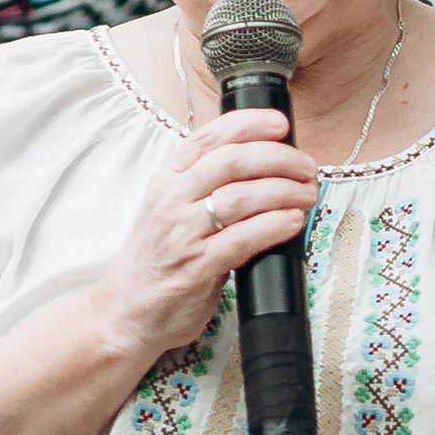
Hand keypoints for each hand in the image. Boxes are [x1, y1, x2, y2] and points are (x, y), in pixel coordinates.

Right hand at [99, 102, 318, 364]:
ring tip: (308, 193)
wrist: (126, 311)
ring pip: (241, 197)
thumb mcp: (170, 210)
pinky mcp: (196, 267)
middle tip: (307, 167)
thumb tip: (263, 167)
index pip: (209, 136)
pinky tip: (293, 222)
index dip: (250, 123)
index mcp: (167, 179)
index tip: (281, 124)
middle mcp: (171, 200)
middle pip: (232, 161)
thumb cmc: (159, 259)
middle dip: (278, 158)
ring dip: (284, 191)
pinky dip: (274, 226)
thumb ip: (205, 186)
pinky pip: (242, 239)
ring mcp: (182, 234)